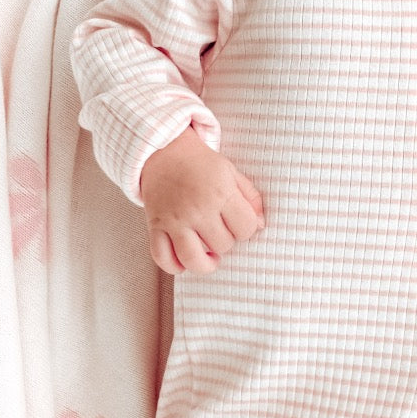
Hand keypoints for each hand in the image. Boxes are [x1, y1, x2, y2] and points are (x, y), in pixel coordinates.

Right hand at [139, 126, 264, 274]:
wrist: (162, 151)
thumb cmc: (199, 163)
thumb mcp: (231, 172)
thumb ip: (250, 197)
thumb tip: (260, 225)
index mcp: (220, 193)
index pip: (246, 229)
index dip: (246, 230)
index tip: (238, 224)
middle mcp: (197, 208)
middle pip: (223, 245)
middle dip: (226, 242)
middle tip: (220, 231)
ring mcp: (174, 220)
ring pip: (193, 259)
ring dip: (205, 264)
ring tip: (209, 258)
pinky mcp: (156, 226)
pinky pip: (162, 258)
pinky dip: (174, 267)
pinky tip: (184, 261)